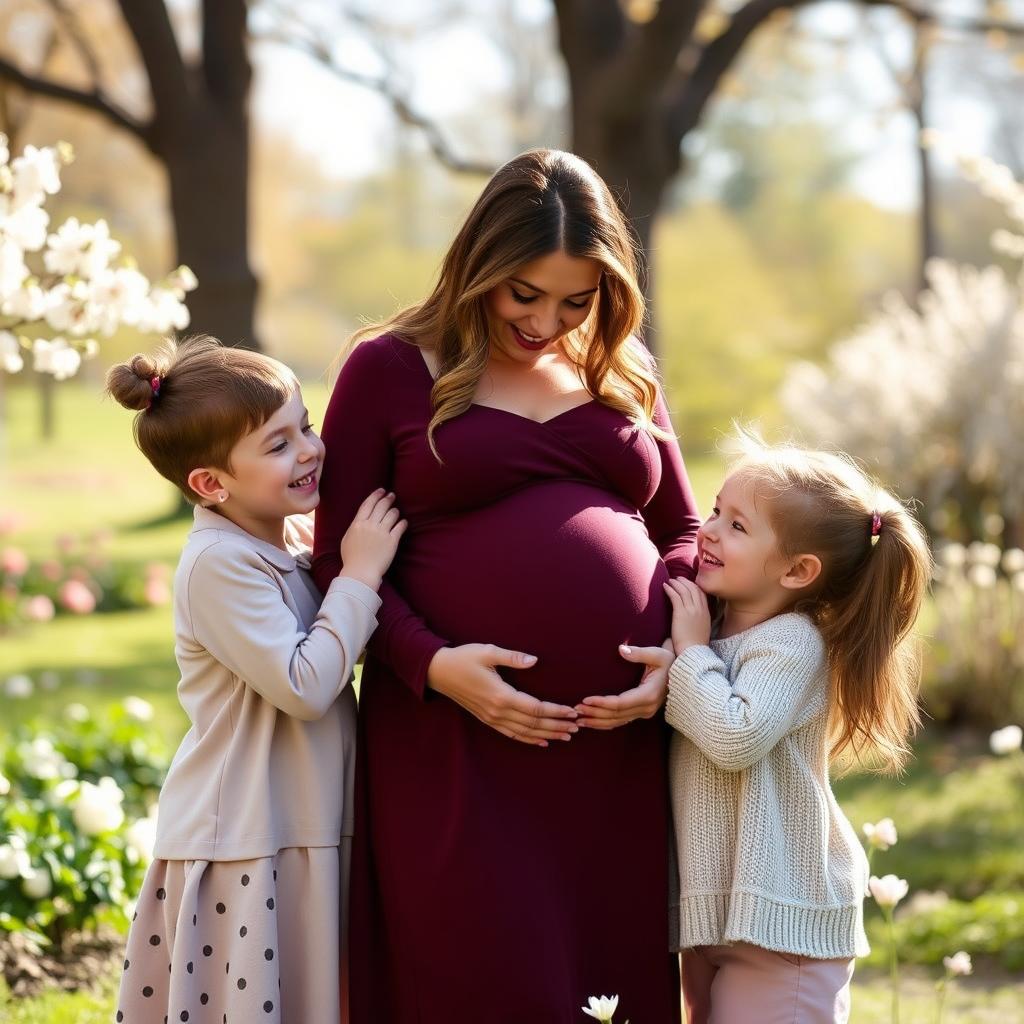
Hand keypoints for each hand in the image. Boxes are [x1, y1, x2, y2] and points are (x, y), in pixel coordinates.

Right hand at [339, 488, 406, 590]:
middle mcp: (370, 525)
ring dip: (395, 511)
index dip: (375, 495)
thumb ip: (354, 527)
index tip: (381, 491)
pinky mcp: (392, 541)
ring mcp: (382, 533)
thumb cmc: (351, 558)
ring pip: (392, 514)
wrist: (361, 572)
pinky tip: (404, 522)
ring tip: (396, 511)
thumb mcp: (347, 539)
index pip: (368, 504)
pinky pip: (400, 526)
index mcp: (358, 524)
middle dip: (388, 498)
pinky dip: (403, 523)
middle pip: (381, 506)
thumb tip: (360, 520)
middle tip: (392, 495)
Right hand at [426, 644, 578, 747]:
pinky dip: (529, 739)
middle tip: (578, 727)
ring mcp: (491, 718)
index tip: (572, 711)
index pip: (535, 708)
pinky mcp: (487, 720)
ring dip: (547, 734)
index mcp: (501, 695)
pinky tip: (542, 741)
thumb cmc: (464, 658)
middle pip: (534, 723)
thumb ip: (513, 657)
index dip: (556, 711)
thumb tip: (535, 660)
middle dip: (557, 726)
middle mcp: (497, 711)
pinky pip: (512, 733)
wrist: (439, 672)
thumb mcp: (488, 652)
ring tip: (566, 736)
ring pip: (525, 732)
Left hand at [575, 640, 674, 729]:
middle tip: (575, 711)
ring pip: (617, 722)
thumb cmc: (670, 661)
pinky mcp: (641, 713)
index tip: (585, 700)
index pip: (620, 703)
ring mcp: (644, 713)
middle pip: (615, 715)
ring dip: (597, 721)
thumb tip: (621, 649)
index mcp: (649, 695)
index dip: (601, 703)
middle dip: (594, 713)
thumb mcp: (657, 654)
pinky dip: (605, 723)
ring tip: (578, 720)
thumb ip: (639, 653)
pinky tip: (592, 722)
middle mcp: (646, 708)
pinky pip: (620, 722)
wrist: (683, 674)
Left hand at [663, 577, 710, 654]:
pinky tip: (664, 586)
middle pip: (693, 589)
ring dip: (676, 583)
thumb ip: (699, 620)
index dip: (694, 586)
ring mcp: (691, 610)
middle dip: (685, 581)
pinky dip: (670, 589)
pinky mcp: (681, 613)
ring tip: (670, 580)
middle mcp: (700, 609)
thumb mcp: (702, 630)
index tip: (687, 583)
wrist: (693, 652)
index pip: (702, 594)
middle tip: (677, 578)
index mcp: (706, 613)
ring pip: (684, 590)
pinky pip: (675, 596)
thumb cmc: (695, 645)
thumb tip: (692, 617)